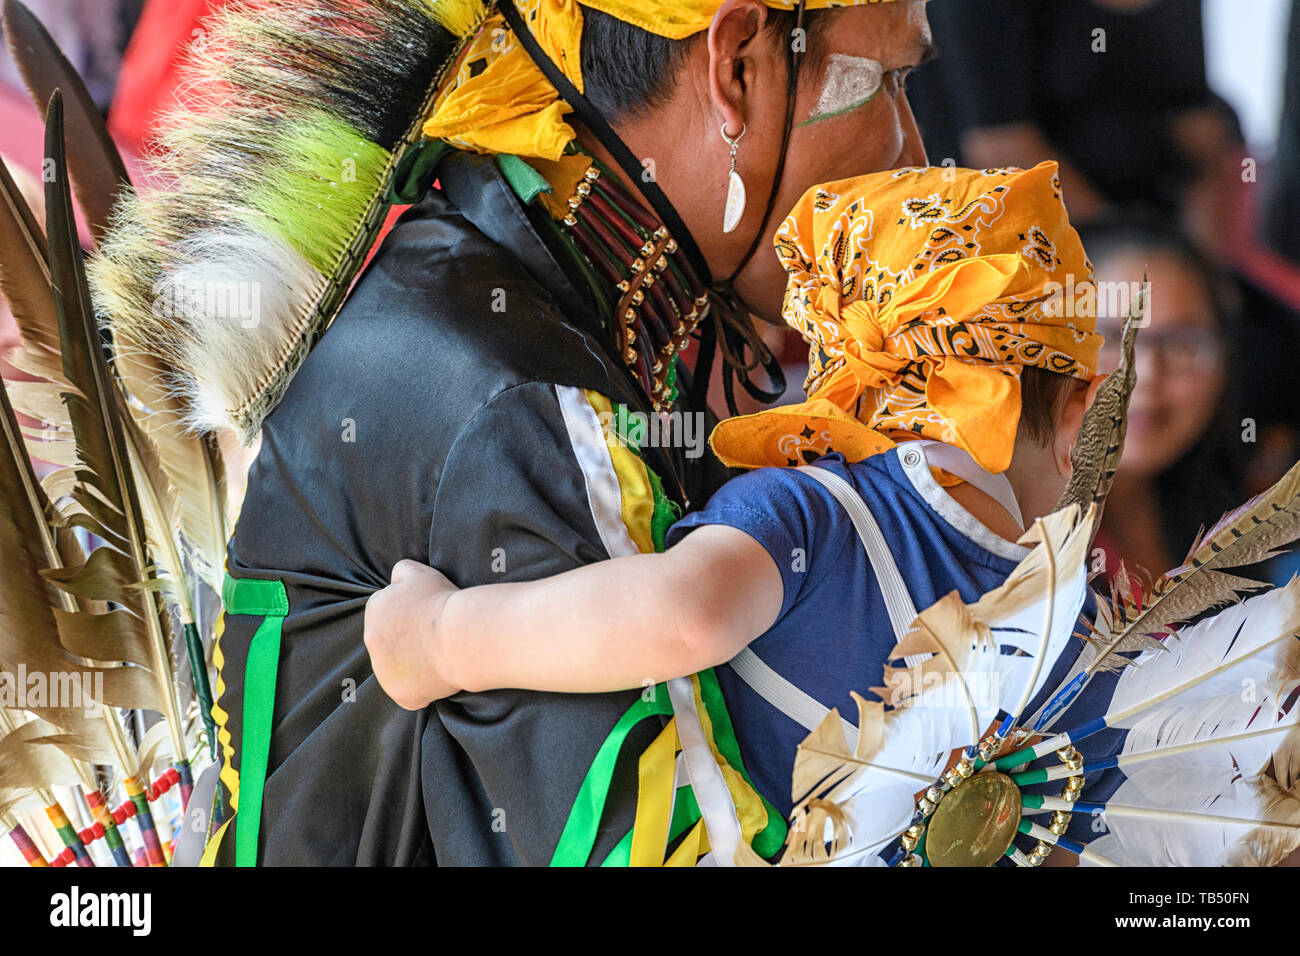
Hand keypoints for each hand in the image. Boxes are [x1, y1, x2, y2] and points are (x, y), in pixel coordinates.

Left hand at [364, 559, 460, 709]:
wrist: (460, 637)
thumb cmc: (443, 602)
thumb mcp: (419, 572)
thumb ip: (401, 572)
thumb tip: (395, 578)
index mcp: (375, 609)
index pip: (387, 612)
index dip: (408, 615)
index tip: (426, 618)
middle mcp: (372, 641)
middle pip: (389, 642)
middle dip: (406, 641)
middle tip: (434, 637)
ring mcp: (384, 671)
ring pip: (397, 669)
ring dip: (412, 665)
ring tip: (439, 657)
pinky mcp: (400, 694)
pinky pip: (410, 694)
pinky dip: (422, 689)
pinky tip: (439, 677)